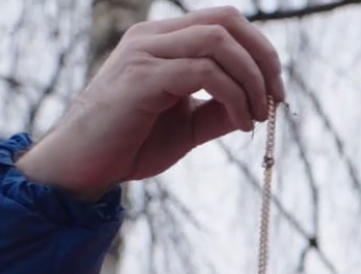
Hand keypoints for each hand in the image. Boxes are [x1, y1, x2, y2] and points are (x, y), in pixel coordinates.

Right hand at [17, 8, 284, 200]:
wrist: (83, 166)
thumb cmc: (131, 144)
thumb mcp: (189, 124)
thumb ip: (220, 109)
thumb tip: (261, 105)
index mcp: (164, 40)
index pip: (224, 21)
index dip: (261, 51)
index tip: (276, 92)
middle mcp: (153, 37)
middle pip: (226, 21)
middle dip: (263, 59)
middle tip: (276, 100)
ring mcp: (145, 53)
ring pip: (217, 42)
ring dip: (250, 80)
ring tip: (255, 118)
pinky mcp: (141, 78)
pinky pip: (202, 72)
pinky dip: (233, 97)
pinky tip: (239, 125)